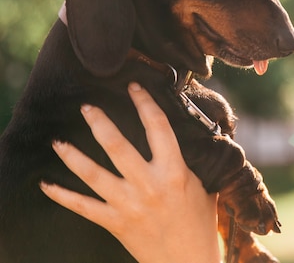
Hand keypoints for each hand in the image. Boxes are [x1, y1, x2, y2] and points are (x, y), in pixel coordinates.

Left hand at [40, 82, 220, 262]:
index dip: (144, 103)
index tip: (134, 88)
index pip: (158, 127)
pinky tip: (46, 185)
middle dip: (99, 122)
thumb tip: (196, 137)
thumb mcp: (205, 186)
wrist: (189, 262)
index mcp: (175, 171)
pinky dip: (62, 196)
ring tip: (58, 141)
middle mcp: (149, 184)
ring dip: (73, 155)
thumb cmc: (200, 223)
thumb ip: (194, 162)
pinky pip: (83, 206)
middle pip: (118, 145)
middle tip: (86, 107)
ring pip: (94, 174)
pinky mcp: (115, 222)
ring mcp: (129, 204)